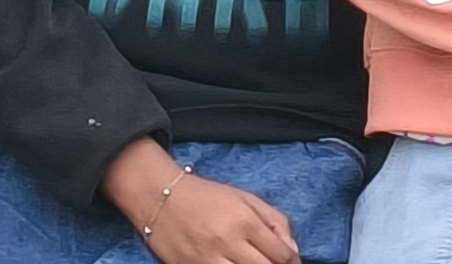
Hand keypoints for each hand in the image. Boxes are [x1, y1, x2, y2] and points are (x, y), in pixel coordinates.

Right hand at [105, 141, 301, 263]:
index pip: (282, 255)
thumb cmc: (205, 196)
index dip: (292, 263)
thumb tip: (293, 250)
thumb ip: (275, 221)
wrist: (158, 195)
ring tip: (251, 263)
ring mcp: (207, 259)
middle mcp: (227, 241)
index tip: (291, 263)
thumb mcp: (246, 199)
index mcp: (244, 221)